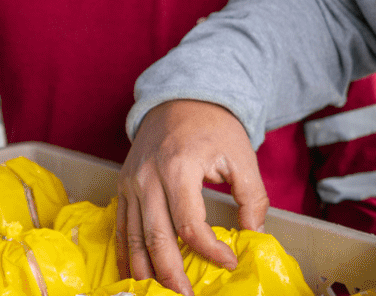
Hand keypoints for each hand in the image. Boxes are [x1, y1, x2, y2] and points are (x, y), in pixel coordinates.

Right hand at [117, 99, 270, 294]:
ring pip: (133, 239)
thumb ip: (252, 197)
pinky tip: (134, 277)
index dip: (210, 250)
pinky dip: (126, 257)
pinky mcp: (123, 187)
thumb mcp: (241, 156)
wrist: (180, 98)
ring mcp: (131, 183)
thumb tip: (254, 236)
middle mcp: (148, 177)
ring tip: (164, 294)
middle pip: (156, 238)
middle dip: (172, 275)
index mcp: (179, 167)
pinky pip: (120, 229)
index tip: (228, 261)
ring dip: (146, 273)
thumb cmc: (213, 126)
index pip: (190, 224)